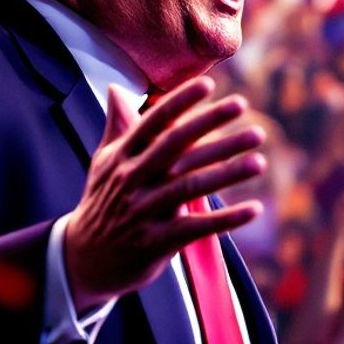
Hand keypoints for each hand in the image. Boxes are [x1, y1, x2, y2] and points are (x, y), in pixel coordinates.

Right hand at [64, 76, 266, 311]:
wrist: (83, 259)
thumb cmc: (102, 203)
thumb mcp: (103, 164)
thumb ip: (116, 127)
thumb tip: (116, 88)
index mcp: (121, 158)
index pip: (152, 122)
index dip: (180, 102)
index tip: (208, 83)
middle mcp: (131, 180)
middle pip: (175, 147)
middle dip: (210, 124)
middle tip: (243, 105)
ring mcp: (143, 212)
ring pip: (190, 186)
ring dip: (228, 172)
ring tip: (260, 161)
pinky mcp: (155, 242)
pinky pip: (196, 228)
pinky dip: (226, 219)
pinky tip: (255, 209)